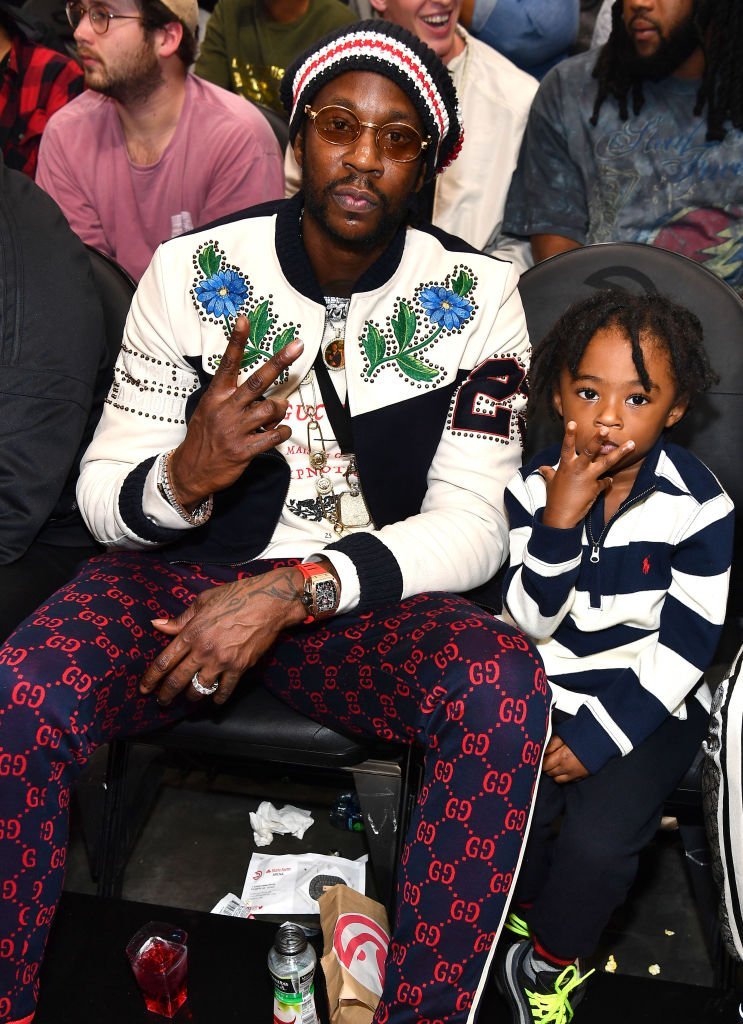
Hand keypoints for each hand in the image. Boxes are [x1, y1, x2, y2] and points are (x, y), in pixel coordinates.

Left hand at [140, 566, 307, 705]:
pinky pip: (225, 689)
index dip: (151, 678)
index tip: (144, 688)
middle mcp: (203, 650)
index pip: (164, 661)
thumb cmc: (236, 596)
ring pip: (198, 688)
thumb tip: (157, 624)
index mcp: (191, 633)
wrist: (269, 602)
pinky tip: (215, 701)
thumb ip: (180, 618)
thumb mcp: (203, 601)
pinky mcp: (239, 667)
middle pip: (177, 680)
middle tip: (161, 702)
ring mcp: (221, 661)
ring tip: (188, 699)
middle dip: (166, 694)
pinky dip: (218, 698)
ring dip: (191, 697)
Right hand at [169, 316, 302, 508]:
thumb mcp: (209, 410)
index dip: (237, 341)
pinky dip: (282, 432)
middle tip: (297, 346)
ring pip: (271, 409)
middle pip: (258, 381)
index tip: (244, 319)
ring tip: (277, 412)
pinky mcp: (245, 450)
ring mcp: (236, 429)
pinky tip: (279, 432)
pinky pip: (274, 436)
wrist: (191, 470)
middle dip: (279, 362)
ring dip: (281, 408)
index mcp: (216, 396)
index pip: (228, 363)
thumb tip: (262, 391)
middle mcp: (227, 409)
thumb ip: (233, 398)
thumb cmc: (204, 437)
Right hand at [539, 421, 634, 528]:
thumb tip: (543, 468)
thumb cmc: (554, 498)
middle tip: (606, 430)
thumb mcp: (551, 483)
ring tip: (631, 444)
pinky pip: (606, 482)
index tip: (573, 423)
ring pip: (606, 462)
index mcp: (566, 465)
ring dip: (619, 453)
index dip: (570, 435)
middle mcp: (578, 469)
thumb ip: (549, 473)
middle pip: (590, 451)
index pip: (567, 446)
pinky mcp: (596, 488)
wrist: (561, 516)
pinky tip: (609, 481)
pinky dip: (607, 482)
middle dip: (598, 439)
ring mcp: (588, 478)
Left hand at [542, 735, 588, 782]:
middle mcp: (568, 768)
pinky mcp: (583, 776)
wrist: (603, 738)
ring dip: (555, 772)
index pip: (544, 765)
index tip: (541, 756)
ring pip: (558, 779)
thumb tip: (543, 752)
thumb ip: (551, 744)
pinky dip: (565, 776)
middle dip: (547, 766)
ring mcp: (576, 774)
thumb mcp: (564, 734)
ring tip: (557, 763)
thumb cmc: (584, 733)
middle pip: (550, 772)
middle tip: (548, 758)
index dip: (541, 760)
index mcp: (562, 757)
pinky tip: (566, 768)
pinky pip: (568, 781)